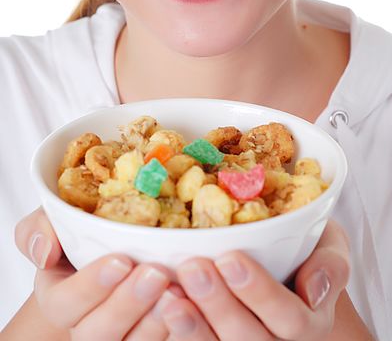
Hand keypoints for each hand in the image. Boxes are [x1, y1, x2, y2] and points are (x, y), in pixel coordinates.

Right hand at [14, 207, 186, 339]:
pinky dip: (179, 327)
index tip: (121, 260)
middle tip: (156, 272)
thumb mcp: (57, 220)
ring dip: (155, 321)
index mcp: (62, 297)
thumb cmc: (86, 231)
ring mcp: (124, 333)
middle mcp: (89, 323)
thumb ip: (40, 228)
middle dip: (127, 304)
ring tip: (177, 290)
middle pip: (98, 333)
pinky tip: (194, 304)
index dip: (91, 286)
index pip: (65, 304)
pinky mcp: (153, 335)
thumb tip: (45, 251)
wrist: (125, 241)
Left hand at [155, 219, 349, 339]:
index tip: (230, 258)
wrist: (289, 271)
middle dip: (220, 306)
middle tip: (193, 267)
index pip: (292, 319)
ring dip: (193, 328)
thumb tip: (314, 289)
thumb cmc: (307, 253)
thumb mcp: (330, 247)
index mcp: (312, 322)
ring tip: (170, 295)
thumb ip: (331, 264)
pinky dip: (181, 336)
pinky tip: (164, 309)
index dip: (260, 293)